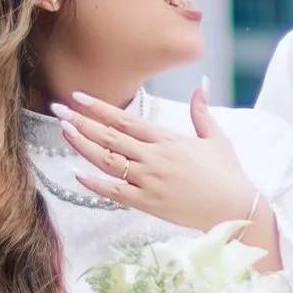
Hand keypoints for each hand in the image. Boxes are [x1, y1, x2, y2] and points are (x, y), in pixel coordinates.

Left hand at [58, 82, 270, 246]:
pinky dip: (95, 183)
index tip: (78, 96)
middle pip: (110, 137)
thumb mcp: (216, 137)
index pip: (126, 119)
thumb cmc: (227, 174)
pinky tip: (77, 173)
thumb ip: (201, 111)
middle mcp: (155, 157)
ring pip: (108, 161)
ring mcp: (150, 181)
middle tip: (58, 109)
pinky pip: (115, 192)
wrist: (235, 209)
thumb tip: (202, 84)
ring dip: (83, 145)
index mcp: (168, 139)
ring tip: (64, 131)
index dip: (99, 107)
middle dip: (81, 121)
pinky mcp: (149, 203)